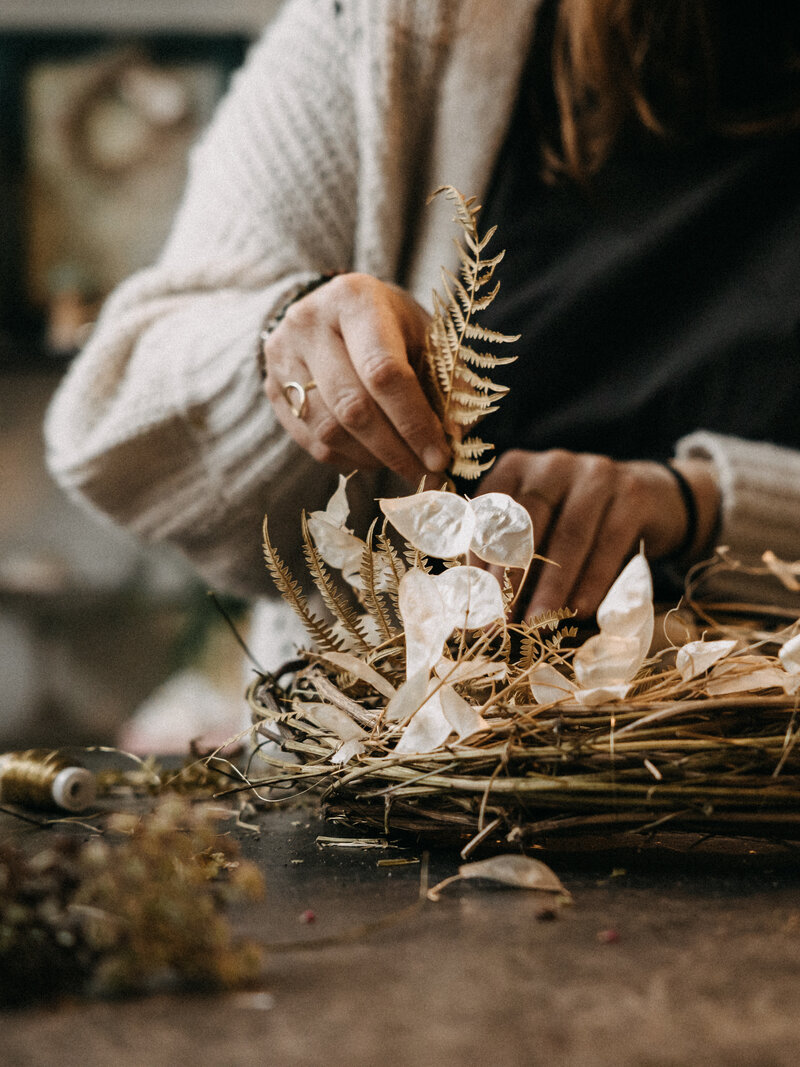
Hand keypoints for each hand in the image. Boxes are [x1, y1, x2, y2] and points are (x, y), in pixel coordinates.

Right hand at [262, 273, 450, 480]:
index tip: (440, 457)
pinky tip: (374, 457)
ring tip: (402, 463)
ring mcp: (282, 356)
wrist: (332, 310)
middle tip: (425, 473)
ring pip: (329, 430)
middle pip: (353, 406)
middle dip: (395, 450)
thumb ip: (447, 379)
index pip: (384, 372)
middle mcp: (309, 323)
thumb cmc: (390, 324)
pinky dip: (349, 459)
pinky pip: (311, 442)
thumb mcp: (424, 334)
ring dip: (372, 458)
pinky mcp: (272, 387)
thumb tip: (457, 436)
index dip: (414, 421)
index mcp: (355, 299)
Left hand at [476, 448, 719, 619]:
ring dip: (551, 586)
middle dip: (511, 575)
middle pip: (527, 522)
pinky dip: (592, 581)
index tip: (474, 599)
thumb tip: (481, 605)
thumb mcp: (541, 527)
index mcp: (517, 467)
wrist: (652, 499)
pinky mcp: (632, 495)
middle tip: (501, 619)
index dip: (479, 557)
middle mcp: (552, 464)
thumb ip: (511, 553)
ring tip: (538, 623)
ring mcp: (595, 474)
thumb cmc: (578, 521)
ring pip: (568, 535)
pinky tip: (579, 610)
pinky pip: (608, 543)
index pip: (489, 511)